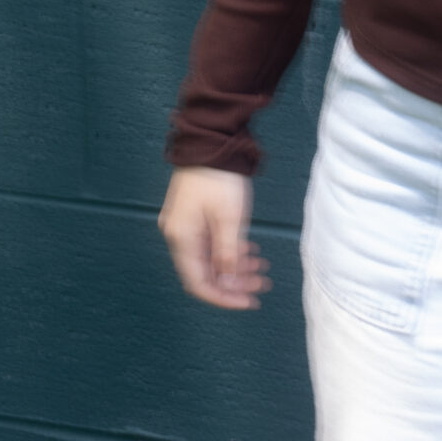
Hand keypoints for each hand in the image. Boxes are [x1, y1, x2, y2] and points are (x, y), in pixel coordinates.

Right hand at [159, 167, 271, 310]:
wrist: (210, 139)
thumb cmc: (219, 176)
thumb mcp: (229, 218)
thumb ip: (228, 254)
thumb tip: (227, 282)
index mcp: (182, 238)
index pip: (199, 283)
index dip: (224, 297)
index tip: (249, 302)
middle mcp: (178, 235)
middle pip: (205, 272)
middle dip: (235, 281)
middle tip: (262, 284)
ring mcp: (185, 224)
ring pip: (211, 257)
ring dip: (236, 266)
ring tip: (262, 266)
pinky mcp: (194, 214)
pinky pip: (211, 242)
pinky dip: (230, 249)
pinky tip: (250, 249)